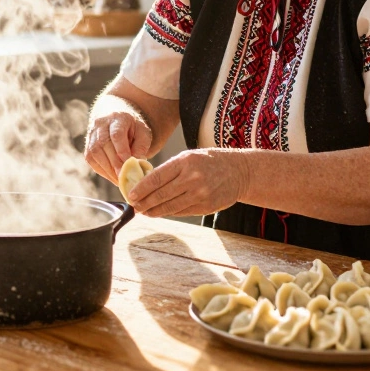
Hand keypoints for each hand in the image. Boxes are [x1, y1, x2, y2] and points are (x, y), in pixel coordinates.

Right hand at [84, 109, 152, 182]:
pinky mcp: (87, 145)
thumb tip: (136, 164)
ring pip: (94, 153)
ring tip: (119, 180)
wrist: (115, 116)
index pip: (116, 135)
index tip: (129, 166)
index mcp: (118, 118)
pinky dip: (101, 170)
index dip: (121, 151)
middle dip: (114, 164)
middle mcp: (101, 123)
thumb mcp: (143, 132)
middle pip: (103, 144)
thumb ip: (141, 146)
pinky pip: (91, 159)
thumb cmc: (133, 127)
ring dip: (107, 169)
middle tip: (125, 178)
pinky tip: (112, 176)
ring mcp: (91, 134)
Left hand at [128, 148, 247, 217]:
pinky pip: (181, 212)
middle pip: (160, 194)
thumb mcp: (189, 157)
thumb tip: (145, 183)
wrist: (238, 171)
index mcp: (185, 162)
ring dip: (154, 211)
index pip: (156, 178)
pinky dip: (168, 213)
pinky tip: (160, 213)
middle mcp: (192, 178)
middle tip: (134, 206)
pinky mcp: (206, 207)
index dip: (141, 189)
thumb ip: (169, 169)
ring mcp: (200, 194)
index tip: (131, 195)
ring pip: (170, 207)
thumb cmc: (209, 161)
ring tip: (144, 212)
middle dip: (144, 202)